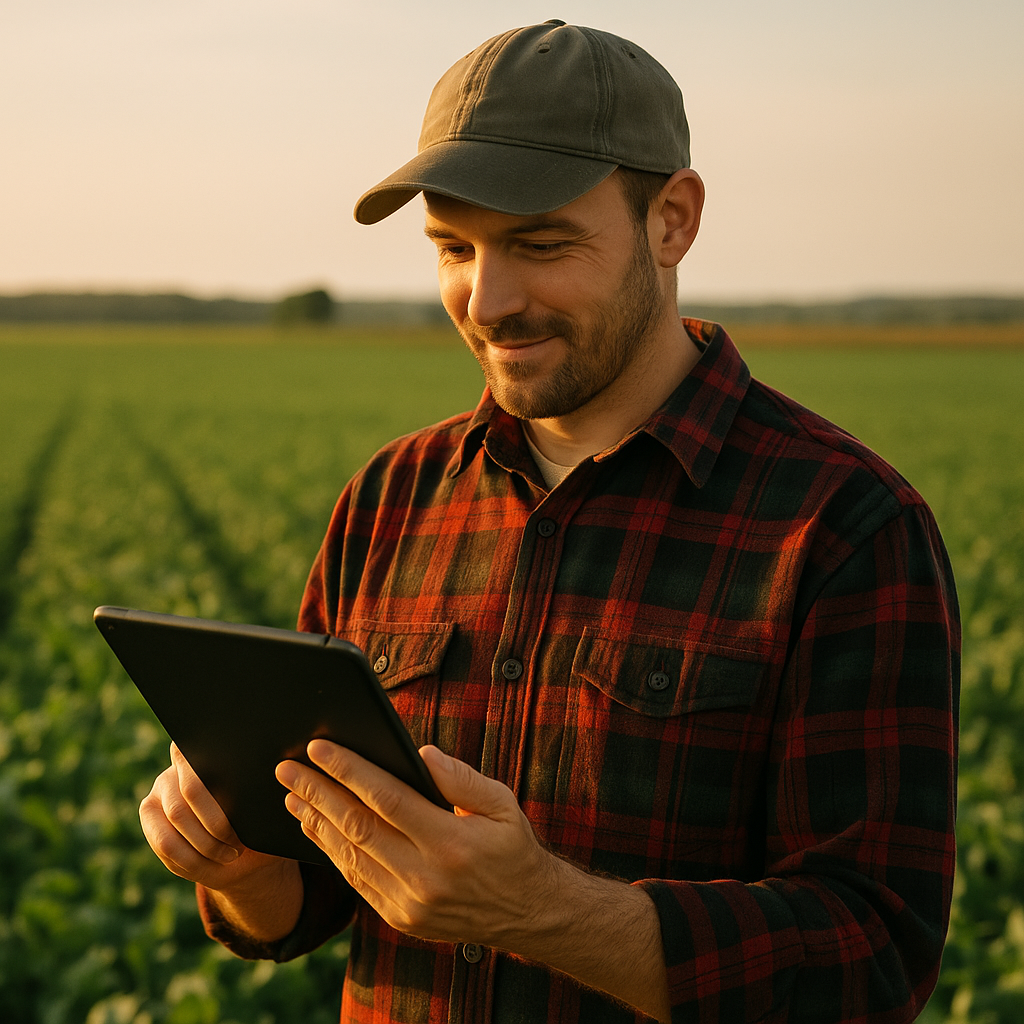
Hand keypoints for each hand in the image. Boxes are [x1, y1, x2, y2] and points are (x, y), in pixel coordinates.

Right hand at [140, 743, 301, 938]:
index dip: (209, 766)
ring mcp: (159, 792)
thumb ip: (263, 788)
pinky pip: (165, 844)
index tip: (229, 792)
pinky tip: (215, 862)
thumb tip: (279, 773)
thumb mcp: (267, 804)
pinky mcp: (150, 818)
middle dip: (217, 822)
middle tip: (240, 842)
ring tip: (232, 853)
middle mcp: (177, 767)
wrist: (247, 852)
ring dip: (206, 844)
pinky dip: (192, 859)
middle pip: (190, 792)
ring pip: (176, 821)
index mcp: (206, 752)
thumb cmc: (262, 821)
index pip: (198, 750)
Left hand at [275, 741, 557, 948]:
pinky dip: (331, 851)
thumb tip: (419, 754)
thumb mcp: (502, 804)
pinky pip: (356, 880)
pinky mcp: (399, 917)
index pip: (386, 798)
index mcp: (451, 841)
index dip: (348, 770)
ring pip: (348, 856)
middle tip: (286, 768)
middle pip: (356, 827)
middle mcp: (425, 876)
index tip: (318, 747)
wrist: (528, 914)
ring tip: (290, 794)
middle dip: (316, 792)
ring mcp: (408, 902)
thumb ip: (460, 778)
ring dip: (314, 822)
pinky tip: (316, 827)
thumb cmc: (513, 848)